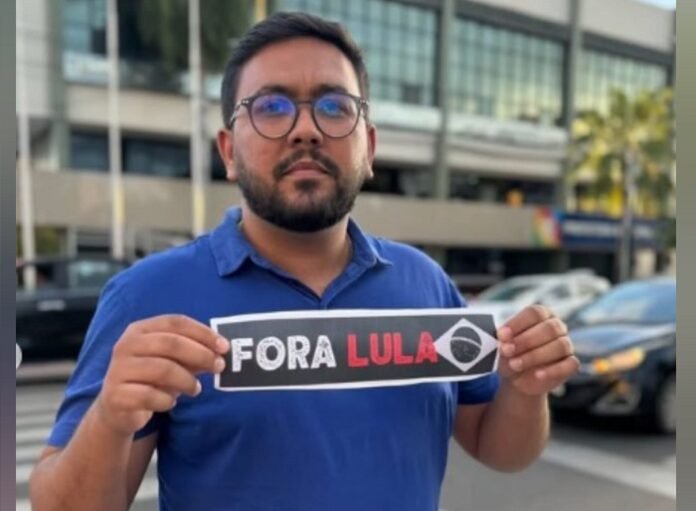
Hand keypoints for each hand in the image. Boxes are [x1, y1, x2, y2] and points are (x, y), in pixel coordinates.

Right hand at [97, 315, 229, 436]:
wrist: (118, 409)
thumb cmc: (150, 378)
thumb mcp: (173, 362)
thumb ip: (194, 353)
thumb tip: (221, 351)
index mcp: (140, 329)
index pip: (176, 322)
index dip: (203, 333)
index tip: (224, 347)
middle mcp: (126, 345)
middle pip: (171, 343)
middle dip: (201, 354)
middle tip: (218, 367)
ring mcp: (118, 370)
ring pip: (163, 370)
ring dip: (187, 381)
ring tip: (195, 389)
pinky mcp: (116, 395)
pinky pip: (150, 396)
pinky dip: (167, 400)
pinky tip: (171, 402)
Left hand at [497, 305, 578, 396]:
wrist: (517, 378)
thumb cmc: (510, 355)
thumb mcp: (502, 345)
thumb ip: (503, 340)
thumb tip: (501, 338)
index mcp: (541, 315)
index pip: (534, 313)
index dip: (518, 323)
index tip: (501, 335)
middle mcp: (557, 327)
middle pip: (549, 328)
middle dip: (525, 340)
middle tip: (506, 351)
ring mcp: (566, 345)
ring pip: (560, 346)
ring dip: (535, 356)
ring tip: (515, 364)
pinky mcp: (571, 364)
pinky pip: (570, 364)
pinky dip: (554, 370)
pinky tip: (538, 375)